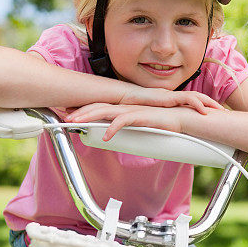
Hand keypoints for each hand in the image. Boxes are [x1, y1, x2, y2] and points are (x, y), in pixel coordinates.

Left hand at [66, 103, 187, 139]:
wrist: (183, 118)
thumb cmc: (164, 124)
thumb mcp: (141, 128)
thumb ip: (128, 131)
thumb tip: (116, 139)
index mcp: (124, 109)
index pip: (100, 107)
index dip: (84, 110)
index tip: (69, 114)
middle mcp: (126, 107)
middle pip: (98, 107)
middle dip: (80, 111)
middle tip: (64, 117)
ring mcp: (133, 110)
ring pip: (106, 112)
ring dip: (89, 117)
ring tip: (76, 123)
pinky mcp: (142, 116)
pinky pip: (124, 121)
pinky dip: (113, 128)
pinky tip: (106, 136)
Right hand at [117, 84, 221, 112]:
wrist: (127, 100)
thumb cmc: (138, 108)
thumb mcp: (155, 117)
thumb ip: (164, 122)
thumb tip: (171, 134)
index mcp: (174, 101)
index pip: (194, 102)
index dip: (207, 107)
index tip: (217, 114)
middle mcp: (176, 97)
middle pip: (200, 98)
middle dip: (214, 105)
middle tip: (226, 113)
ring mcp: (173, 95)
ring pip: (197, 97)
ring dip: (210, 103)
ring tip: (221, 112)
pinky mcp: (170, 96)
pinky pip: (188, 99)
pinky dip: (198, 105)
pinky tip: (205, 112)